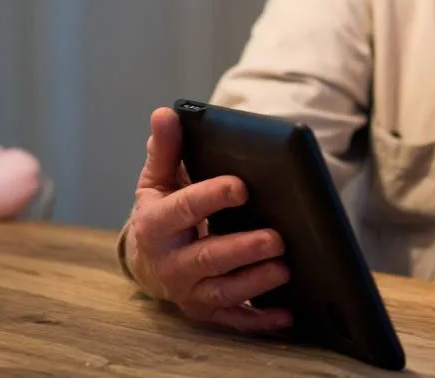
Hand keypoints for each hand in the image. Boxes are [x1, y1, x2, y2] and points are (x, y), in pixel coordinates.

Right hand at [125, 107, 291, 332]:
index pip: (183, 209)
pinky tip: (287, 314)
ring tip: (286, 268)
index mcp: (156, 225)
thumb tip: (166, 113)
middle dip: (242, 249)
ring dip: (255, 282)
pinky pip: (234, 320)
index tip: (241, 185)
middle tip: (277, 237)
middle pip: (207, 258)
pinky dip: (259, 321)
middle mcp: (170, 264)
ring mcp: (189, 291)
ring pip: (223, 291)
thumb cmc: (162, 211)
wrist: (147, 260)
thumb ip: (166, 150)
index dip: (210, 197)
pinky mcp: (207, 311)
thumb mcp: (158, 180)